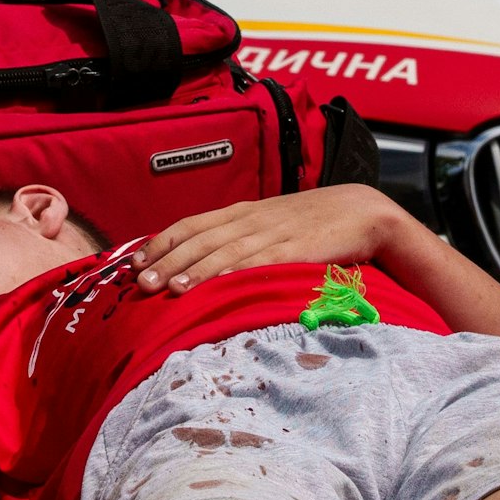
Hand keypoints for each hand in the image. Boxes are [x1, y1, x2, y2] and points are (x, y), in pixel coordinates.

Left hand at [132, 185, 412, 294]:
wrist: (363, 211)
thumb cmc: (312, 222)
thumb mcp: (268, 224)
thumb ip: (237, 237)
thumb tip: (199, 262)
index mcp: (242, 212)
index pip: (191, 224)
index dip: (162, 243)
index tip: (136, 262)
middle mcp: (251, 219)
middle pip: (201, 240)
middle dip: (168, 262)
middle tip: (140, 282)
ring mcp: (274, 233)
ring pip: (225, 252)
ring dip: (195, 271)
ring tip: (168, 289)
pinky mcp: (297, 249)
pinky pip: (261, 261)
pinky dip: (237, 273)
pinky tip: (218, 285)